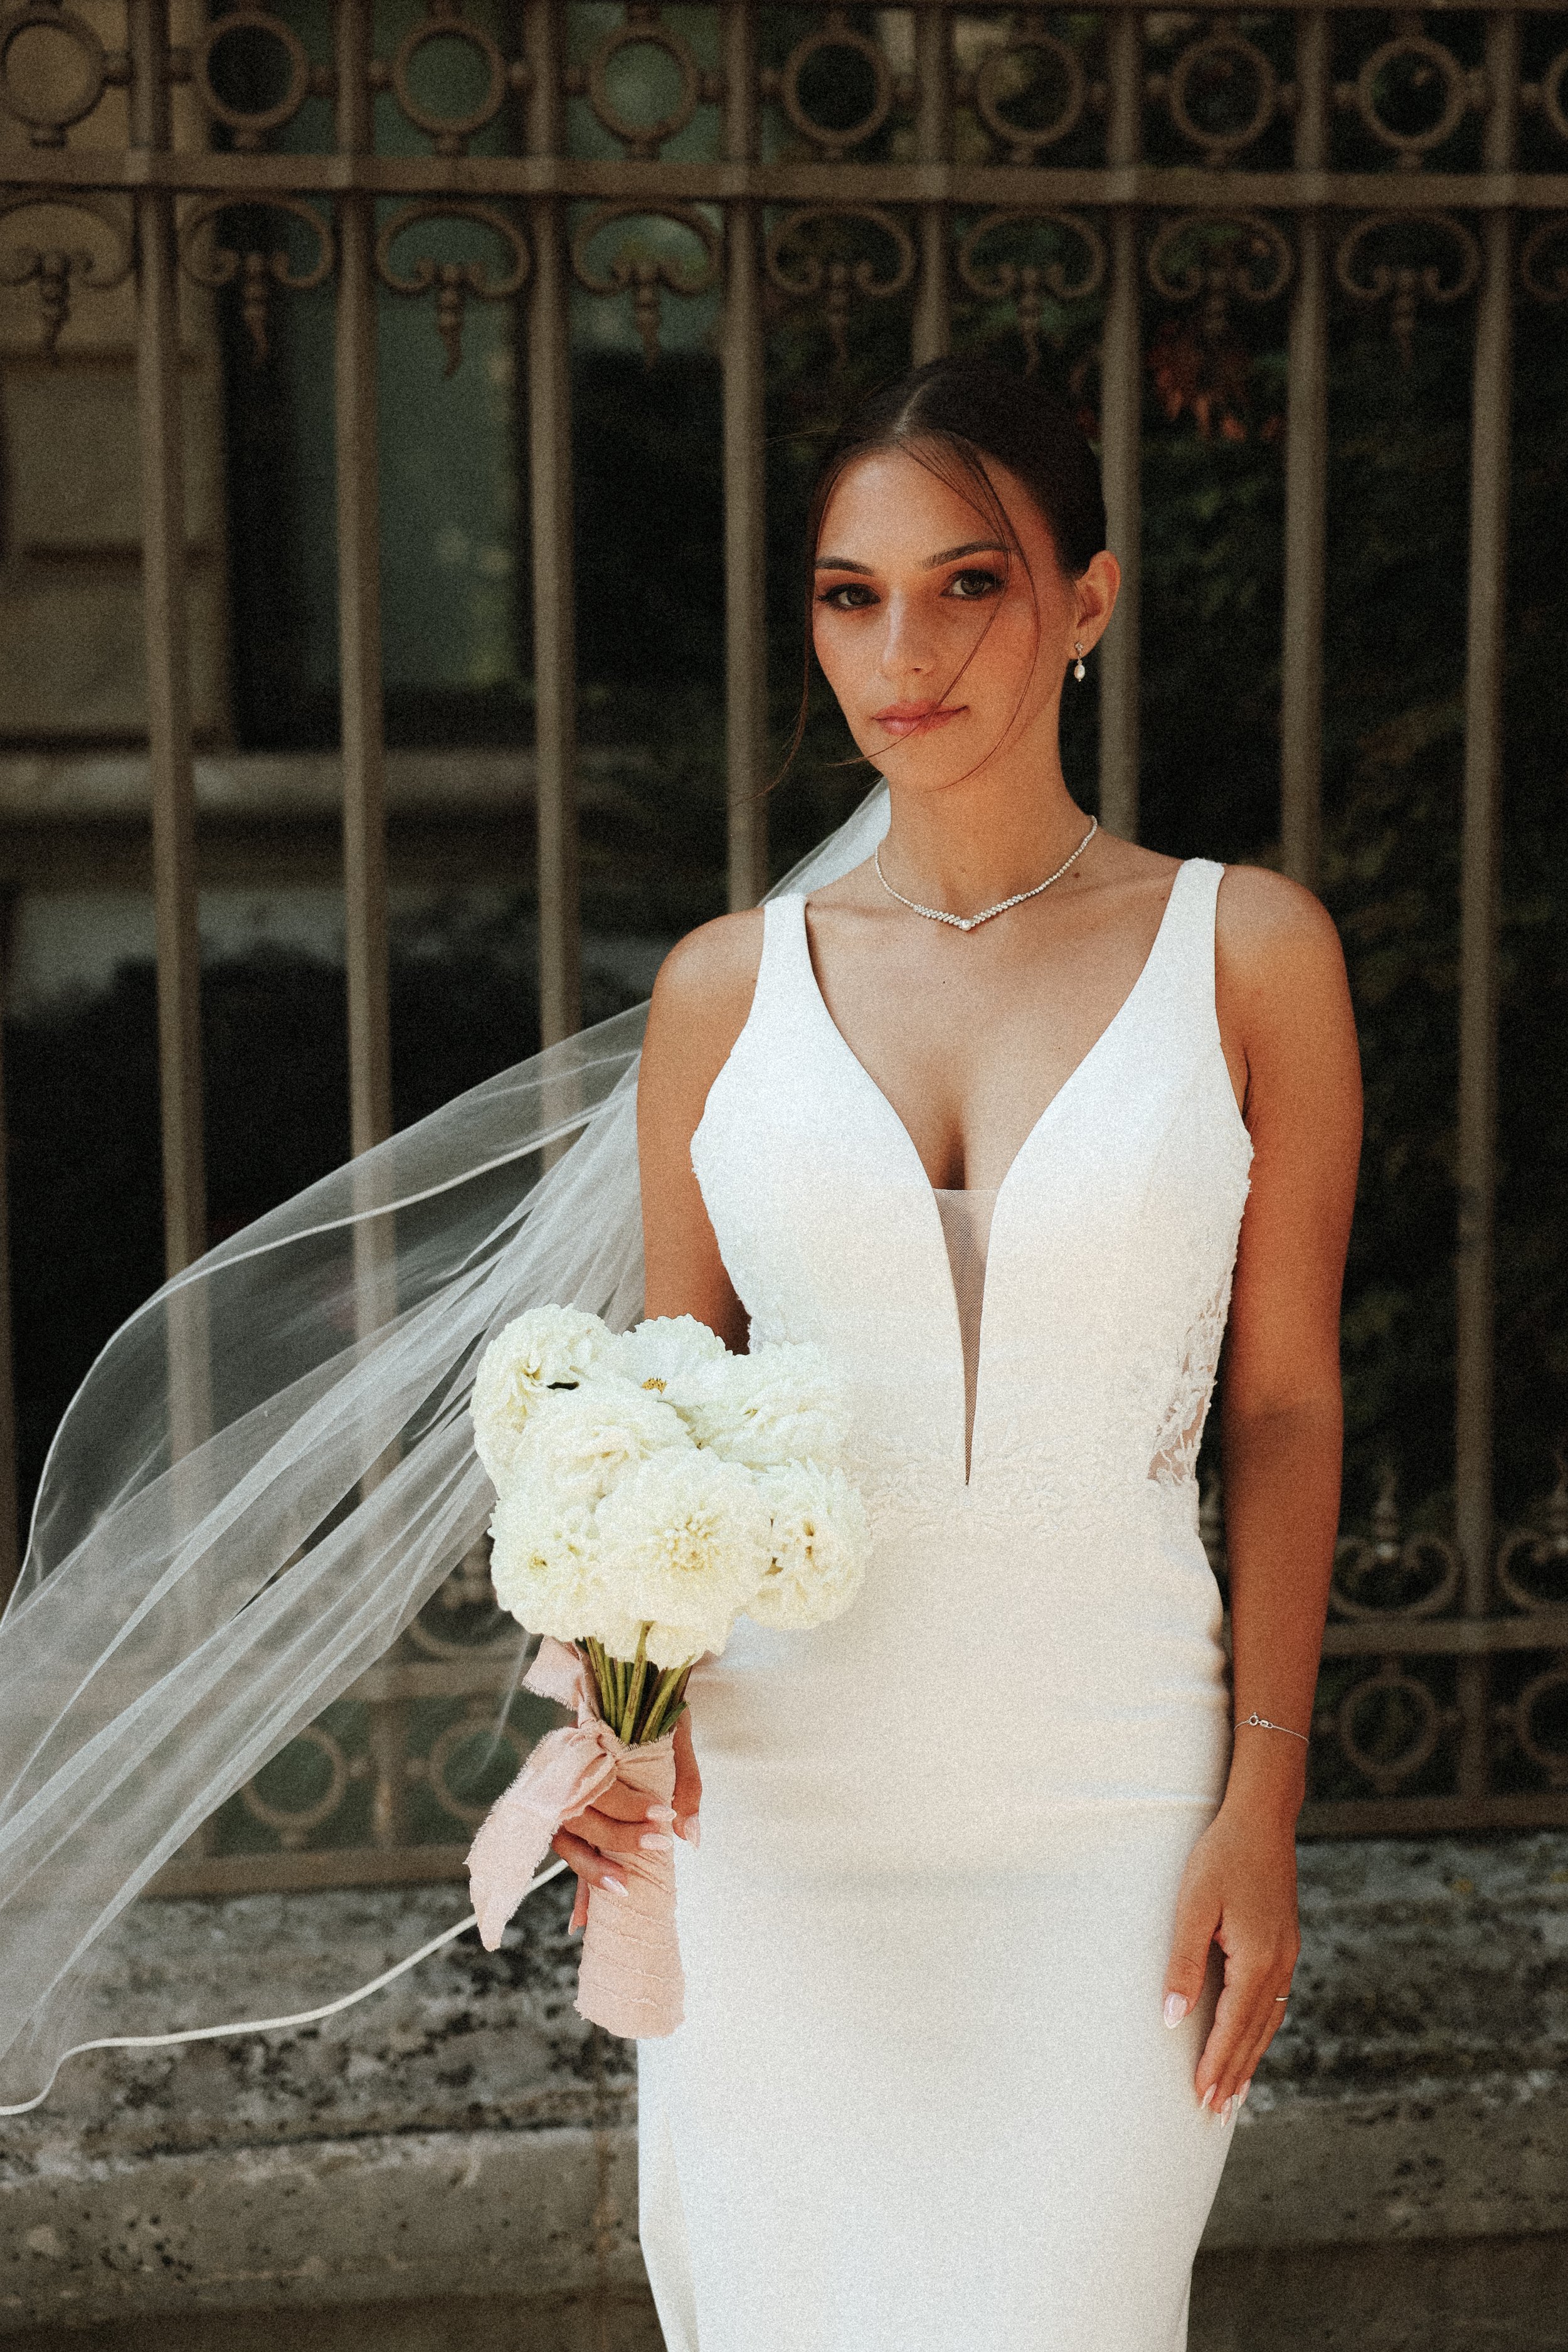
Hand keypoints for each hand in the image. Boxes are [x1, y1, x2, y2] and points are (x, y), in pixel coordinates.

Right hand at [553, 1707, 703, 1933]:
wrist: (635, 1686)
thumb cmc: (656, 1712)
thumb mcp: (677, 1739)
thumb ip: (685, 1784)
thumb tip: (689, 1838)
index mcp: (589, 1746)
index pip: (601, 1786)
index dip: (629, 1806)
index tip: (662, 1817)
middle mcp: (567, 1772)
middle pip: (583, 1816)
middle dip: (620, 1838)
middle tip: (660, 1844)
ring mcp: (563, 1796)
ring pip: (568, 1839)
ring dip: (592, 1869)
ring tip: (625, 1887)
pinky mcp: (569, 1817)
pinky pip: (569, 1852)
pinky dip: (578, 1885)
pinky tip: (581, 1923)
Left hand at [1161, 1799, 1299, 2120]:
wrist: (1262, 1819)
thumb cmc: (1221, 1857)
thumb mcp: (1193, 1905)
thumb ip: (1184, 1964)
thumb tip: (1172, 2018)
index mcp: (1256, 1960)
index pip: (1232, 2027)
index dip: (1216, 2064)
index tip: (1201, 2098)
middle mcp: (1278, 1965)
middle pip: (1254, 2034)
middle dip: (1233, 2073)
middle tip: (1215, 2112)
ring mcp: (1287, 1956)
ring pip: (1268, 2022)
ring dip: (1250, 2057)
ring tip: (1235, 2091)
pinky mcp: (1285, 1944)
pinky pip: (1275, 2002)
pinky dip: (1262, 2030)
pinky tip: (1252, 2039)